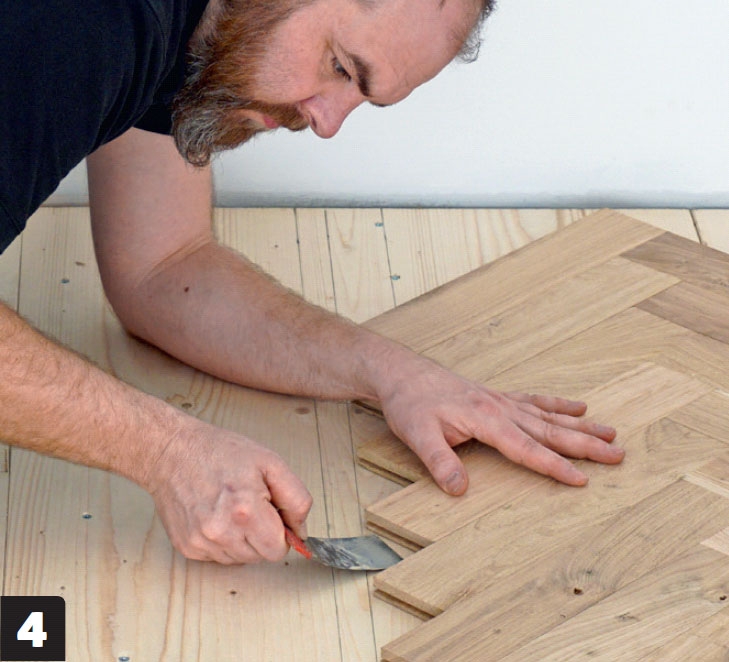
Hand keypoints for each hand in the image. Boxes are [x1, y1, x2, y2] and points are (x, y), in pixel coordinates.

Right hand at [145, 420, 311, 563]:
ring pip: (240, 559)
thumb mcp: (270, 462)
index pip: (278, 550)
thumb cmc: (220, 452)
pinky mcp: (187, 547)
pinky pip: (218, 557)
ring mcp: (201, 542)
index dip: (281, 531)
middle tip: (251, 505)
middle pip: (260, 557)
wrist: (172, 451)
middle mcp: (221, 532)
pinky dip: (223, 541)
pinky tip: (215, 515)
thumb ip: (296, 498)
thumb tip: (301, 532)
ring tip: (231, 508)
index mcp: (246, 511)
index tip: (273, 512)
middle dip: (263, 535)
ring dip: (243, 539)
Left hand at [377, 354, 623, 494]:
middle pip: (549, 430)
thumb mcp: (417, 435)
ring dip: (581, 425)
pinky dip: (558, 404)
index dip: (554, 466)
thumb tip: (460, 490)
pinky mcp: (496, 396)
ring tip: (611, 432)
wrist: (402, 373)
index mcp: (485, 419)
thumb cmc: (410, 403)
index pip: (527, 448)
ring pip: (549, 415)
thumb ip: (440, 462)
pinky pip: (535, 400)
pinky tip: (577, 406)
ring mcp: (501, 400)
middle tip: (618, 455)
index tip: (582, 480)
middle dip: (585, 444)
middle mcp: (500, 407)